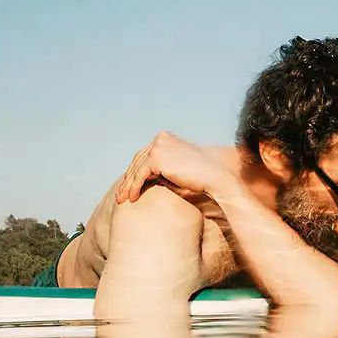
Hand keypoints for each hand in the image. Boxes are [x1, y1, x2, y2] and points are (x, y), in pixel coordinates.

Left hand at [115, 132, 233, 203]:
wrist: (216, 177)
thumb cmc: (202, 177)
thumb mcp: (179, 168)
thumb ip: (164, 167)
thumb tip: (150, 178)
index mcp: (166, 138)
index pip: (145, 155)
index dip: (136, 171)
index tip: (130, 185)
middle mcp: (160, 138)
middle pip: (138, 160)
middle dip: (129, 178)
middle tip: (121, 194)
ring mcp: (158, 147)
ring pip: (136, 168)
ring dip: (128, 185)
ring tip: (123, 199)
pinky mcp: (157, 158)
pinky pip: (140, 175)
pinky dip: (134, 187)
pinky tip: (132, 198)